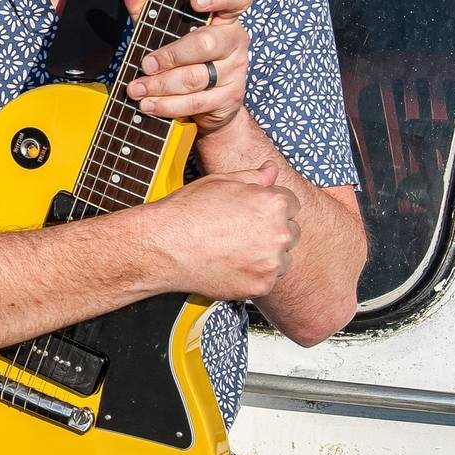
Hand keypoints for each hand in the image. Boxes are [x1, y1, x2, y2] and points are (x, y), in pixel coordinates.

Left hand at [120, 0, 251, 133]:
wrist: (208, 102)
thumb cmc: (183, 54)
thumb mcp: (161, 26)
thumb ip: (145, 2)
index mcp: (224, 16)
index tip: (195, 0)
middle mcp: (235, 40)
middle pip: (207, 44)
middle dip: (171, 55)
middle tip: (145, 63)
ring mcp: (235, 69)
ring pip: (197, 76)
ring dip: (161, 85)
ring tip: (136, 88)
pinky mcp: (229, 97)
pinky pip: (196, 101)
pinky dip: (168, 105)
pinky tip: (148, 104)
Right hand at [142, 162, 300, 300]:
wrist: (163, 246)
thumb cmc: (186, 213)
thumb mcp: (219, 183)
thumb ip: (253, 177)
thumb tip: (271, 170)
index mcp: (272, 203)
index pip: (291, 204)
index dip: (270, 207)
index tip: (252, 213)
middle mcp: (278, 232)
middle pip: (291, 232)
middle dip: (271, 231)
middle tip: (239, 232)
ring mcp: (271, 261)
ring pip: (282, 258)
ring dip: (266, 255)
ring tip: (233, 249)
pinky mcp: (262, 285)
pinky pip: (267, 279)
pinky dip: (253, 274)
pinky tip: (229, 264)